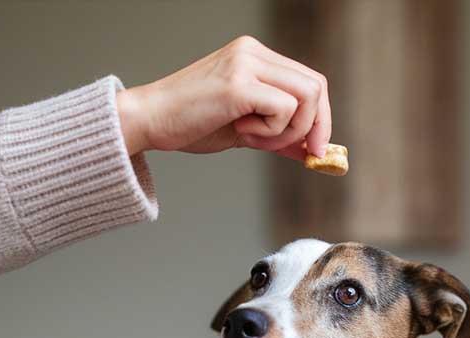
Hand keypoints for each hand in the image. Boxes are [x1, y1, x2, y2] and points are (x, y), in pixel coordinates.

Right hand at [116, 36, 331, 160]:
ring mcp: (245, 64)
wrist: (148, 121)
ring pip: (306, 97)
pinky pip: (284, 109)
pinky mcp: (238, 84)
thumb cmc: (190, 125)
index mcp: (254, 55)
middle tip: (303, 153)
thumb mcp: (245, 130)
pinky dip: (272, 132)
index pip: (309, 80)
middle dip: (316, 127)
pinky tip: (242, 132)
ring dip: (290, 131)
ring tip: (255, 138)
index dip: (321, 118)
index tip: (316, 150)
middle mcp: (252, 52)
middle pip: (316, 86)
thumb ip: (279, 135)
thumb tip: (312, 152)